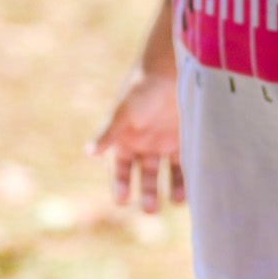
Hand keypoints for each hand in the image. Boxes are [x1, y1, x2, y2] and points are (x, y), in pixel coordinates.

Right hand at [88, 66, 182, 212]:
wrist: (172, 69)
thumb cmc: (143, 89)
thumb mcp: (124, 113)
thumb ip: (108, 134)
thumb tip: (88, 152)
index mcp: (126, 138)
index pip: (119, 168)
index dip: (119, 184)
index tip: (121, 200)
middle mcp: (145, 143)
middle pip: (143, 175)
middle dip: (146, 193)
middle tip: (150, 209)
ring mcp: (165, 142)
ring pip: (165, 173)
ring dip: (168, 189)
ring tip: (172, 202)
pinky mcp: (184, 140)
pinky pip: (185, 165)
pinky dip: (187, 179)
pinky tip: (189, 192)